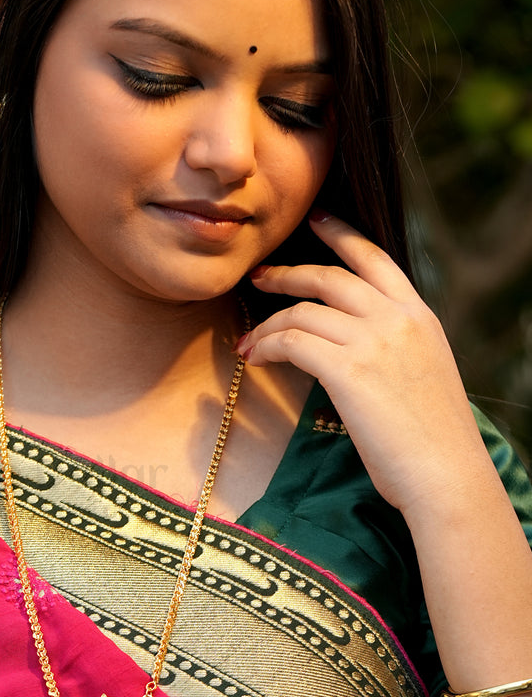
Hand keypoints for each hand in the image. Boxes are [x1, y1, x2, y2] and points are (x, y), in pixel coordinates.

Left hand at [236, 211, 488, 518]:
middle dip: (287, 273)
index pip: (375, 257)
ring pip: (302, 312)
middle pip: (328, 276)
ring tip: (249, 342)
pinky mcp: (347, 369)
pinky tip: (255, 358)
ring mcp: (373, 341)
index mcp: (420, 315)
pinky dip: (266, 346)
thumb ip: (395, 345)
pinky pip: (291, 342)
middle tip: (259, 278)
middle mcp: (398, 318)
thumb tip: (356, 342)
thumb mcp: (424, 372)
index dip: (340, 233)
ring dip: (268, 325)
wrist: (446, 476)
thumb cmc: (433, 440)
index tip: (316, 219)